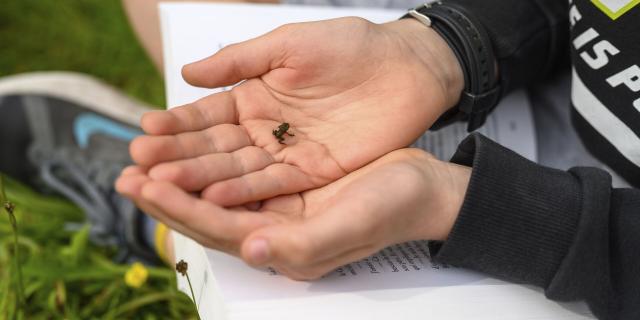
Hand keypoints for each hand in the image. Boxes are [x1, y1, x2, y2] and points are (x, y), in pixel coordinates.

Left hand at [117, 148, 469, 279]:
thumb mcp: (353, 222)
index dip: (182, 209)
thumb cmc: (393, 207)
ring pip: (218, 197)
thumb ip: (303, 243)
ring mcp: (279, 213)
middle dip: (167, 197)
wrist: (420, 188)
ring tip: (146, 162)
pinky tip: (190, 153)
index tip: (146, 186)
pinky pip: (237, 180)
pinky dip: (209, 165)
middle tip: (127, 174)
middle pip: (210, 217)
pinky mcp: (285, 191)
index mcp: (288, 249)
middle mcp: (277, 234)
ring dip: (181, 180)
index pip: (222, 231)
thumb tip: (253, 248)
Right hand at [129, 17, 463, 205]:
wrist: (405, 68)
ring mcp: (285, 154)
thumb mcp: (289, 45)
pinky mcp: (312, 173)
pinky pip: (274, 185)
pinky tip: (215, 197)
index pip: (206, 115)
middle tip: (139, 168)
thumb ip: (240, 60)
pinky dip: (246, 192)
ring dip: (202, 180)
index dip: (176, 124)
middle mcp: (263, 130)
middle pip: (214, 148)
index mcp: (253, 97)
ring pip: (237, 171)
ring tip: (164, 187)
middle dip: (177, 158)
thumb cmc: (349, 46)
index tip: (144, 132)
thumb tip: (187, 73)